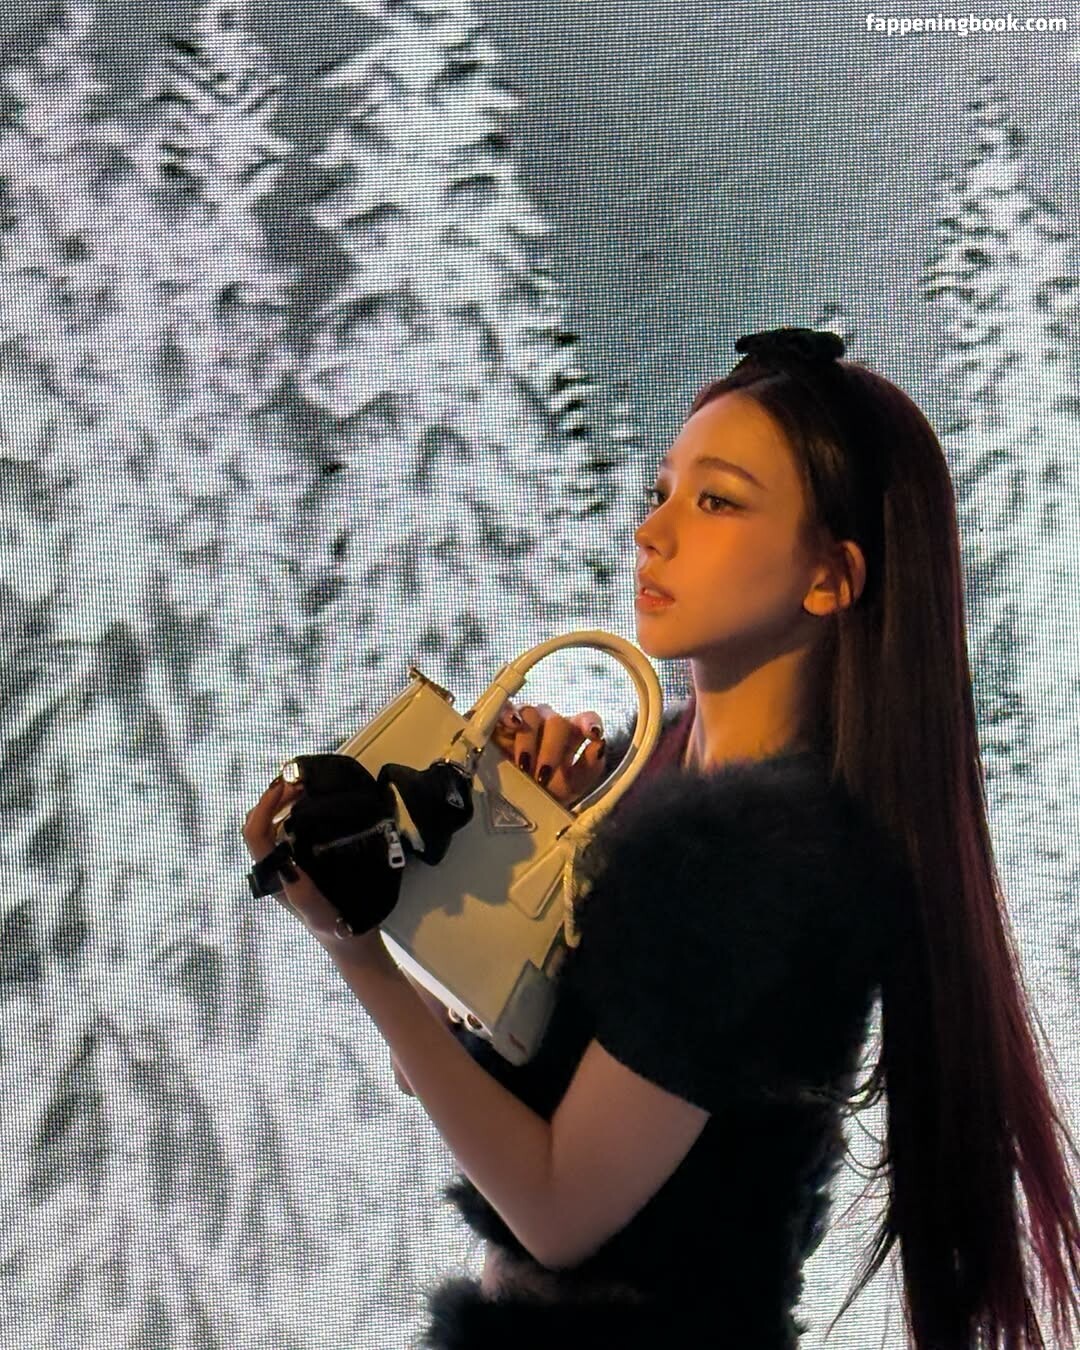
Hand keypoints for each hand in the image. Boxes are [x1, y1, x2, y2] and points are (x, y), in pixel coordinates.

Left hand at [242, 775, 391, 962]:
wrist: (352, 942)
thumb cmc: (336, 928)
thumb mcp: (319, 913)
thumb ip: (301, 892)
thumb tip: (283, 862)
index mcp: (273, 878)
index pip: (254, 835)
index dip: (264, 807)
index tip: (286, 787)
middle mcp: (274, 869)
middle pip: (257, 825)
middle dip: (272, 799)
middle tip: (299, 781)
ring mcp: (285, 865)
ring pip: (270, 825)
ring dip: (282, 803)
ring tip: (305, 788)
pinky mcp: (300, 862)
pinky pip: (287, 830)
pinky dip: (294, 811)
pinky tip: (314, 805)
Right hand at [491, 701, 606, 806]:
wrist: (518, 804)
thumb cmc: (550, 791)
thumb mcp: (574, 784)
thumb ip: (592, 765)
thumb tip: (600, 745)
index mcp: (573, 733)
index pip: (587, 719)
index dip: (590, 723)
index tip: (593, 734)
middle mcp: (550, 722)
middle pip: (556, 722)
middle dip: (551, 750)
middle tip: (542, 777)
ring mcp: (526, 719)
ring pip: (530, 714)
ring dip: (528, 741)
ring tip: (523, 766)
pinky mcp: (502, 721)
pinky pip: (505, 709)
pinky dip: (508, 714)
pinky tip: (512, 724)